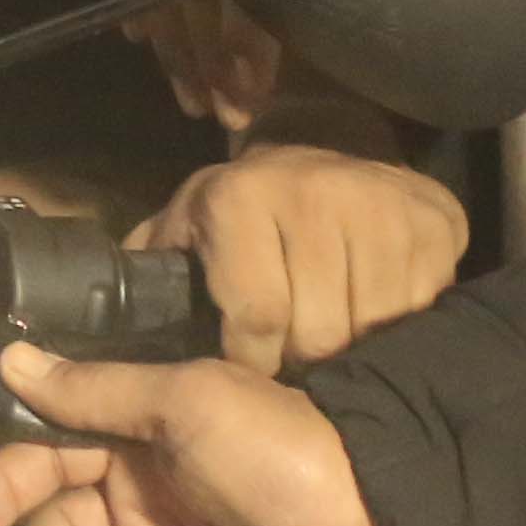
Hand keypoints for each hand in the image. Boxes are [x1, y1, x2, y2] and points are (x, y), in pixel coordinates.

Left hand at [134, 143, 463, 371]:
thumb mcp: (188, 227)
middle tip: (293, 361)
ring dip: (349, 351)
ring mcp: (380, 207)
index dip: (251, 363)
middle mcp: (313, 194)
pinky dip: (394, 329)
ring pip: (368, 329)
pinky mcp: (431, 223)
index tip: (251, 377)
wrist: (336, 148)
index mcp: (242, 198)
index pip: (255, 318)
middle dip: (299, 362)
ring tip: (331, 343)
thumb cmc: (251, 209)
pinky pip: (415, 310)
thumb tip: (95, 334)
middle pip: (315, 332)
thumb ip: (149, 273)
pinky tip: (373, 317)